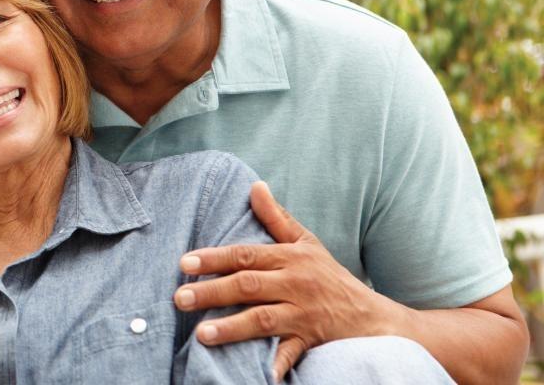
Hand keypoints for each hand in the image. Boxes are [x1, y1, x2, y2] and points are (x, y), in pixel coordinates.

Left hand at [175, 182, 401, 380]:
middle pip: (249, 286)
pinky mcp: (311, 340)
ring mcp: (303, 314)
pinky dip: (275, 364)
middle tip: (179, 298)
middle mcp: (296, 284)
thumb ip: (277, 218)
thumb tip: (254, 186)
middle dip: (212, 292)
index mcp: (291, 258)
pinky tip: (259, 374)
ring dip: (232, 327)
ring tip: (201, 334)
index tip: (184, 264)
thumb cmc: (331, 277)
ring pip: (264, 319)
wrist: (373, 316)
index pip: (246, 255)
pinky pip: (291, 353)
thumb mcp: (308, 243)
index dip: (214, 258)